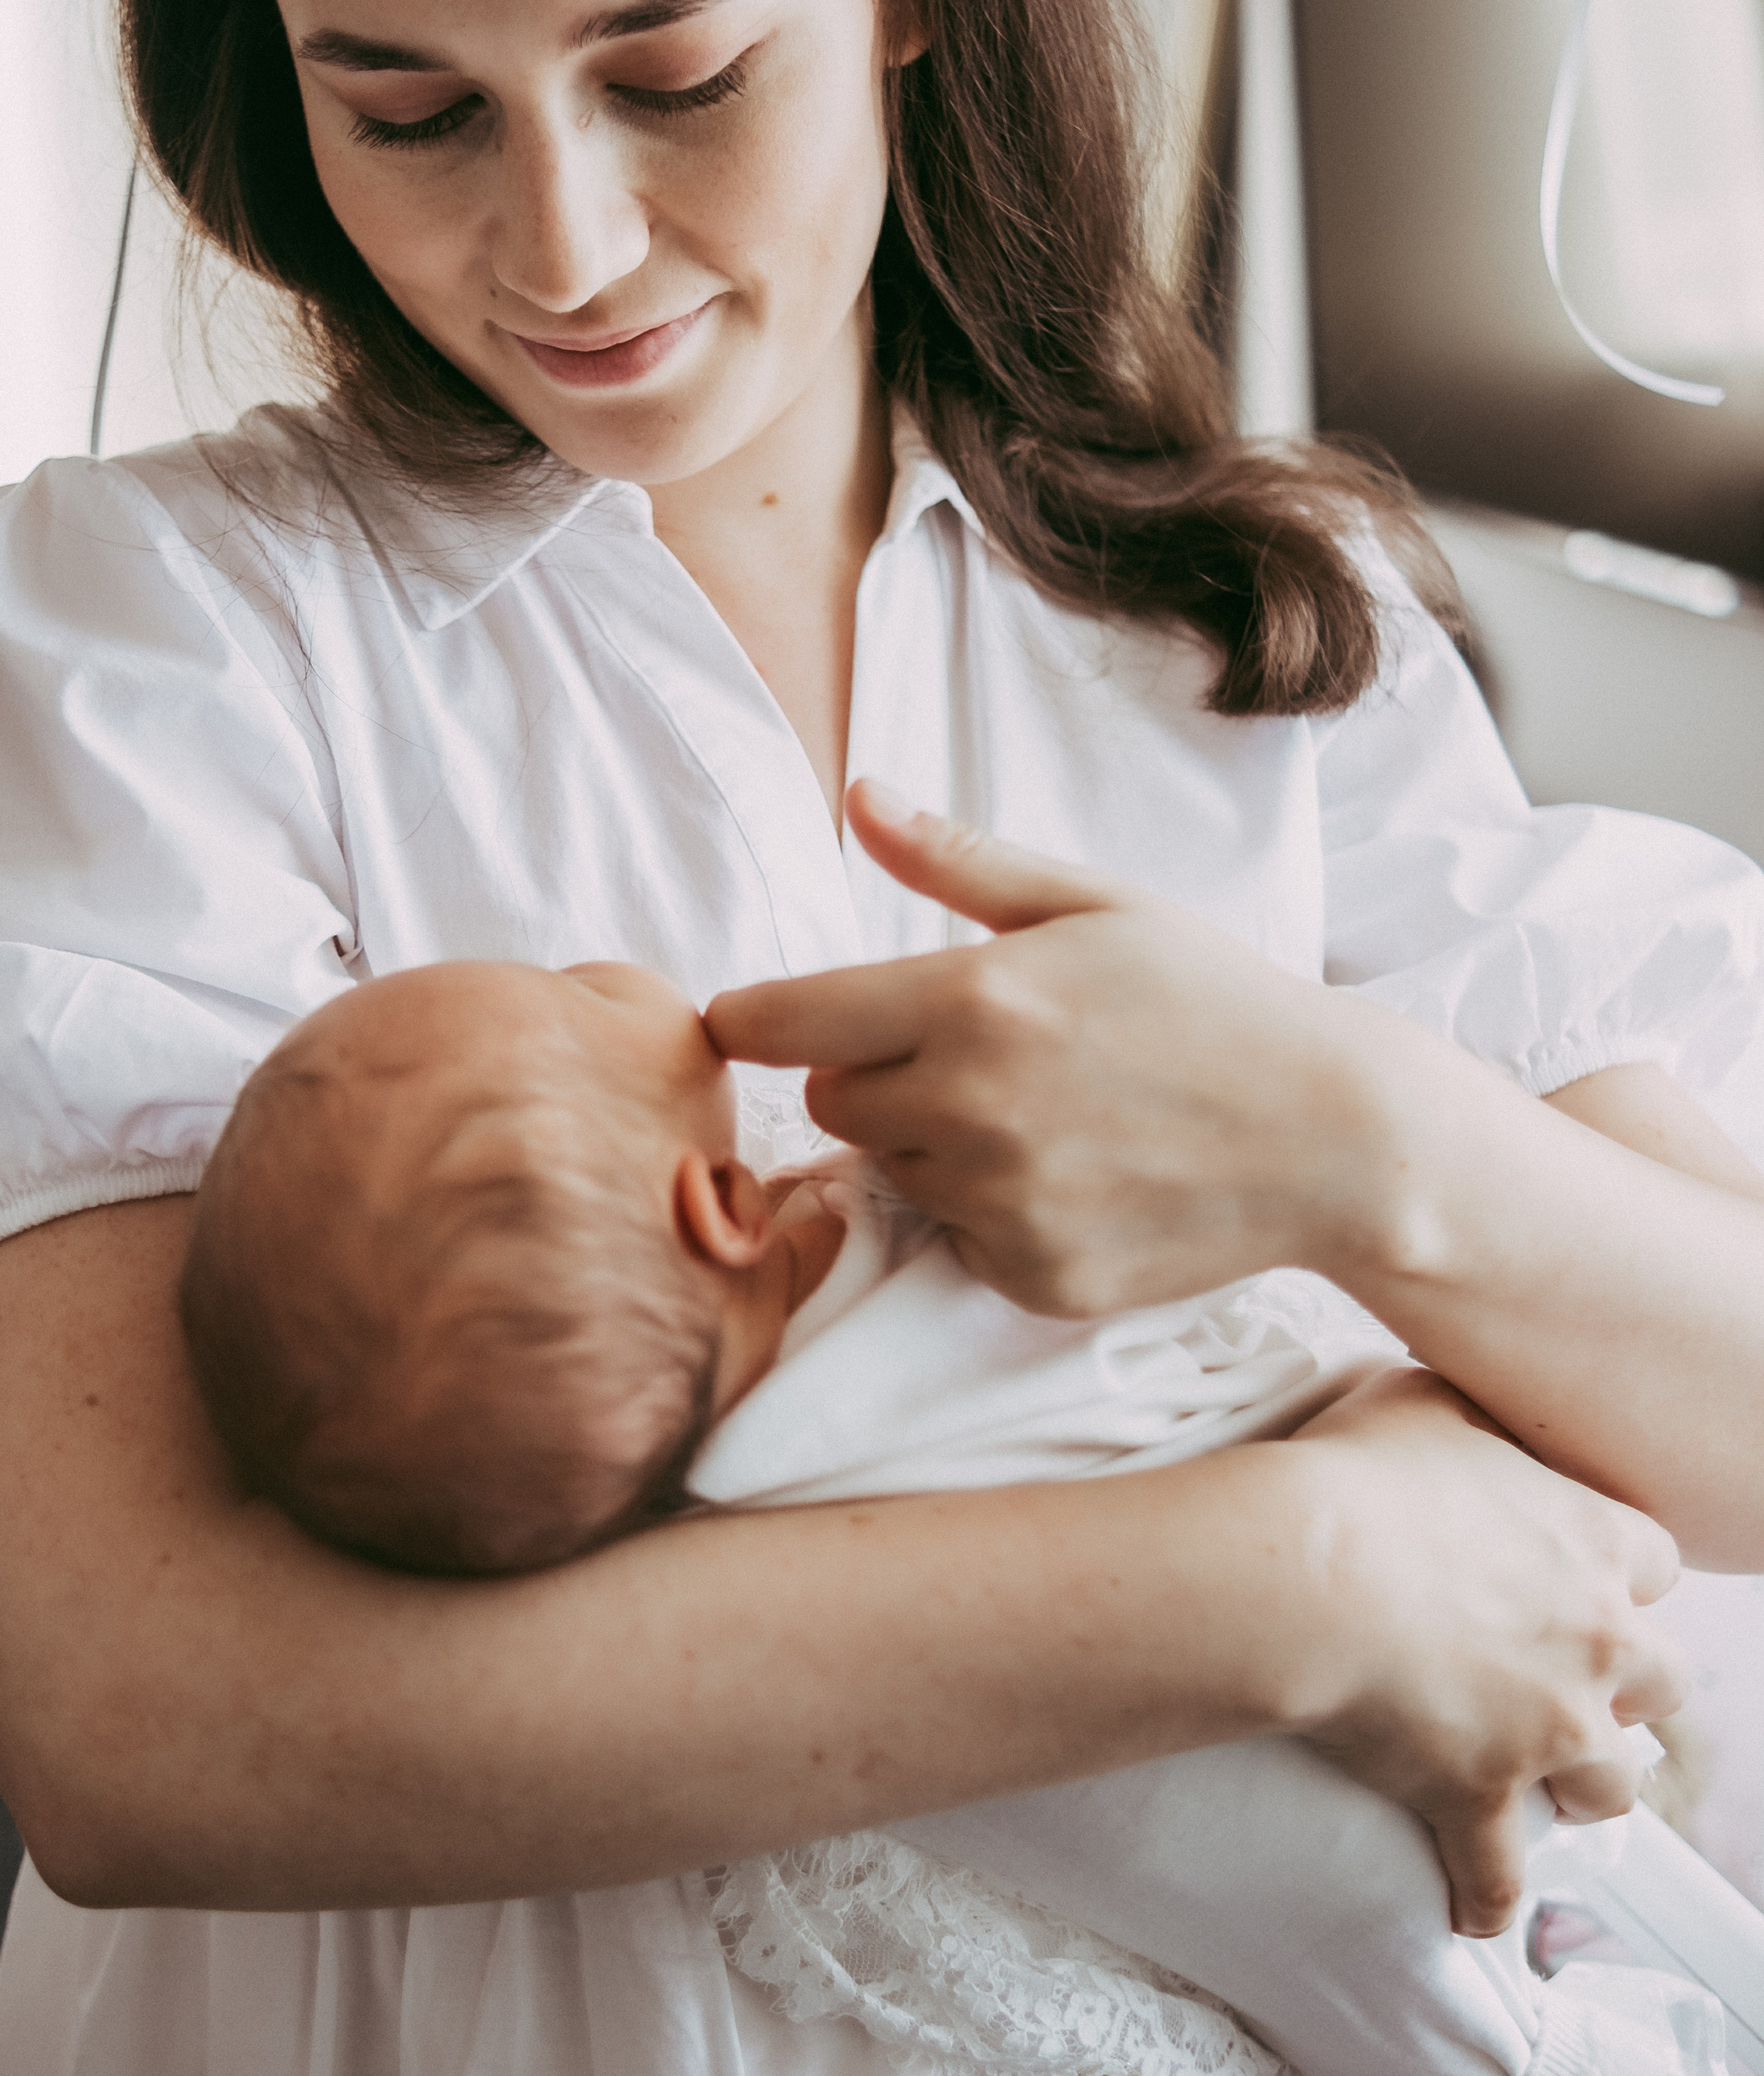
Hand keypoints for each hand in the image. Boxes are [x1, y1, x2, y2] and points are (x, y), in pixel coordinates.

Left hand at [707, 781, 1416, 1317]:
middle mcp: (969, 1108)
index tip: (741, 1018)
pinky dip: (991, 1213)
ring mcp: (1000, 1202)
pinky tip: (1074, 1176)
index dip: (754, 1018)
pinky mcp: (1029, 1275)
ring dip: (932, 1145)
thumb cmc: (1214, 1001)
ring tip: (1042, 1112)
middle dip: (873, 1075)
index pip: (783, 1021)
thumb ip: (957, 862)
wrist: (1333, 1138)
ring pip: (892, 1172)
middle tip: (969, 1052)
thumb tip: (857, 800)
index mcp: (971, 1000)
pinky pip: (956, 1239)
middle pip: (831, 1102)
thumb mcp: (1092, 903)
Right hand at [1279, 1370, 1686, 1933]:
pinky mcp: (1481, 1794)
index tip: (1584, 1580)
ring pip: (1611, 1786)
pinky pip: (1501, 1871)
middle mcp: (1595, 1641)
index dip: (1620, 1574)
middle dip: (1628, 1688)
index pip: (1656, 1564)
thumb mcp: (1416, 1401)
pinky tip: (1477, 1913)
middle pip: (1663, 1683)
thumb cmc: (1352, 1476)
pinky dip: (1489, 1895)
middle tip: (1579, 1686)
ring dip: (1585, 1787)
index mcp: (1591, 1540)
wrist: (1302, 1577)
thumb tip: (1449, 1408)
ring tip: (1551, 1790)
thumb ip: (1458, 1411)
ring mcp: (1547, 1727)